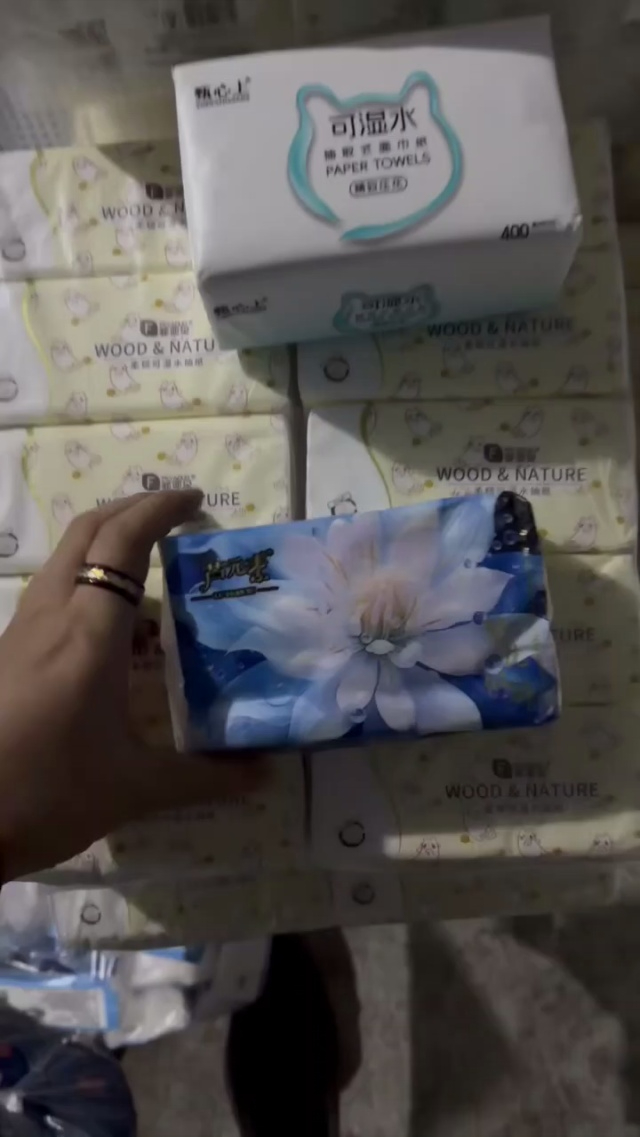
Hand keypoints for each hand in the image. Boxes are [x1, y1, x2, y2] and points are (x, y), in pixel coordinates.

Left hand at [0, 490, 263, 880]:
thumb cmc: (48, 795)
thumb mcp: (133, 789)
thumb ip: (203, 777)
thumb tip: (265, 774)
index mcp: (89, 633)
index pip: (123, 541)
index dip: (161, 510)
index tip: (198, 504)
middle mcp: (52, 615)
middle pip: (88, 529)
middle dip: (134, 509)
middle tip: (178, 517)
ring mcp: (22, 629)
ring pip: (64, 556)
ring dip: (107, 539)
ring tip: (151, 561)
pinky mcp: (7, 650)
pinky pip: (53, 588)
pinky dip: (86, 574)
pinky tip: (111, 620)